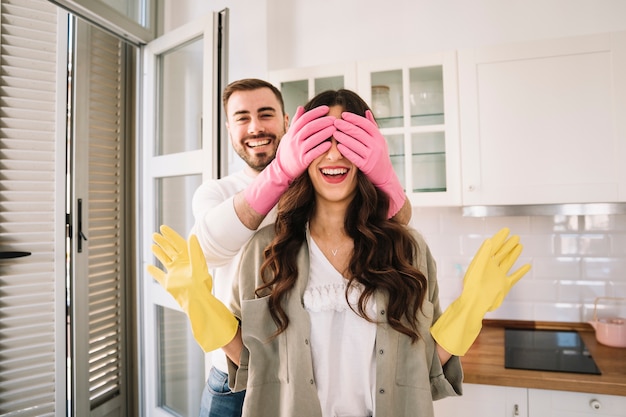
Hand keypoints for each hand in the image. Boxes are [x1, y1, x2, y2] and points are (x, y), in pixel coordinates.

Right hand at [148, 225, 238, 351]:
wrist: (196, 300)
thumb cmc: (200, 283)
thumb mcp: (198, 264)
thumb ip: (194, 250)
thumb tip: (192, 235)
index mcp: (189, 258)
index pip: (178, 243)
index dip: (171, 235)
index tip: (163, 227)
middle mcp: (181, 264)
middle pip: (170, 250)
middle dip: (163, 242)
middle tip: (154, 234)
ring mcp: (175, 274)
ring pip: (165, 260)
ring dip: (159, 252)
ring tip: (152, 245)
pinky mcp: (169, 284)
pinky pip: (159, 275)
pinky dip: (153, 271)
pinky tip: (147, 266)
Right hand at [244, 105, 335, 214]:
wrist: (282, 168)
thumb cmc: (289, 150)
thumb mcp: (289, 134)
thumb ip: (296, 121)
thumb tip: (301, 107)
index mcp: (292, 132)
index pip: (304, 118)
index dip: (316, 112)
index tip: (326, 108)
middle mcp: (294, 140)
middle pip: (309, 127)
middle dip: (323, 122)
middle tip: (334, 119)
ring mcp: (298, 151)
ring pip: (312, 139)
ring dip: (324, 133)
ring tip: (334, 129)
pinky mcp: (302, 161)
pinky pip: (313, 153)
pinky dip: (321, 148)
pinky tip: (330, 144)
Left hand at [333, 110, 404, 217]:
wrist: (385, 176)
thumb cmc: (379, 156)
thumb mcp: (379, 140)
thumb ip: (372, 127)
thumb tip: (366, 111)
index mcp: (379, 137)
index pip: (365, 124)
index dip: (354, 118)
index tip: (343, 114)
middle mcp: (377, 145)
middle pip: (359, 132)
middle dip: (345, 126)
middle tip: (335, 122)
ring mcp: (372, 156)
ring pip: (355, 143)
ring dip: (343, 137)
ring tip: (334, 132)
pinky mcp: (366, 166)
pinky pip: (354, 156)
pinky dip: (346, 150)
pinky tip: (338, 146)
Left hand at [430, 228, 530, 355]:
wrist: (475, 304)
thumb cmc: (472, 287)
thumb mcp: (477, 268)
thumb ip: (483, 254)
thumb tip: (490, 241)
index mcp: (482, 262)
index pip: (492, 247)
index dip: (499, 238)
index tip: (506, 230)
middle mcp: (490, 268)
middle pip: (501, 253)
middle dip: (507, 244)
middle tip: (515, 236)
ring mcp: (498, 276)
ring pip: (508, 262)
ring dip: (514, 254)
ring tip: (519, 245)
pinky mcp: (504, 286)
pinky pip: (515, 277)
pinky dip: (521, 271)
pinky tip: (527, 266)